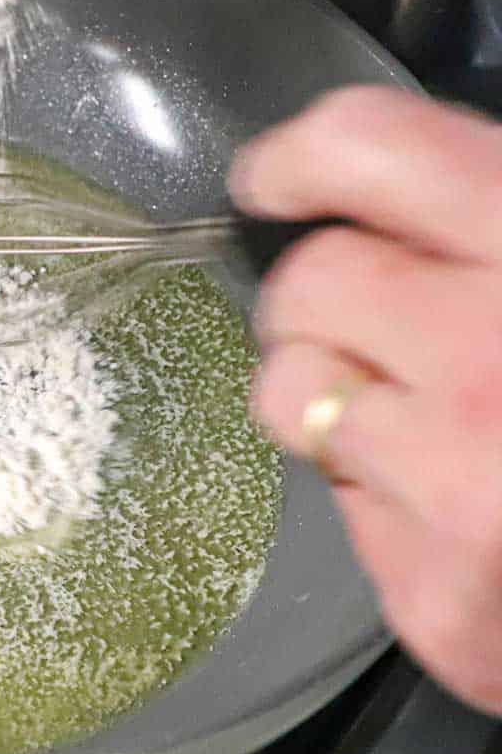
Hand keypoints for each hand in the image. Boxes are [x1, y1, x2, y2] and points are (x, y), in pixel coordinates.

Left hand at [229, 86, 501, 714]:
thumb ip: (496, 219)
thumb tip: (390, 192)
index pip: (371, 151)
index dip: (304, 156)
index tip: (274, 177)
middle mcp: (498, 367)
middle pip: (305, 284)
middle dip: (331, 296)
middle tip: (391, 320)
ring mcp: (462, 496)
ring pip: (286, 396)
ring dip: (334, 394)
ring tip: (436, 416)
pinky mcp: (436, 602)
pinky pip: (336, 503)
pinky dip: (381, 492)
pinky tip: (469, 505)